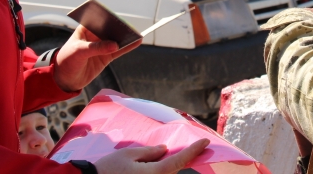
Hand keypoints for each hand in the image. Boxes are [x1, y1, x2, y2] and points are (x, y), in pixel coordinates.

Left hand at [53, 25, 140, 91]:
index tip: (118, 20)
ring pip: (116, 40)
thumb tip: (115, 45)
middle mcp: (95, 35)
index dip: (109, 19)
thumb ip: (96, 48)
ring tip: (137, 35)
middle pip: (110, 29)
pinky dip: (127, 47)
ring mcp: (101, 46)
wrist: (64, 78)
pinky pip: (119, 50)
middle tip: (129, 28)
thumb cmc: (67, 60)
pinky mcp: (106, 56)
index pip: (99, 21)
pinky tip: (136, 43)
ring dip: (126, 38)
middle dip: (119, 28)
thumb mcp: (79, 51)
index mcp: (86, 28)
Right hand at [94, 139, 209, 173]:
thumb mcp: (127, 154)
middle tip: (194, 147)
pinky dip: (161, 170)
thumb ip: (149, 152)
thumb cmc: (107, 169)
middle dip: (183, 160)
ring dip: (170, 166)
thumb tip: (164, 150)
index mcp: (153, 173)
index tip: (205, 142)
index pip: (178, 161)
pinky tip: (156, 163)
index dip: (193, 151)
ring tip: (170, 156)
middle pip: (174, 171)